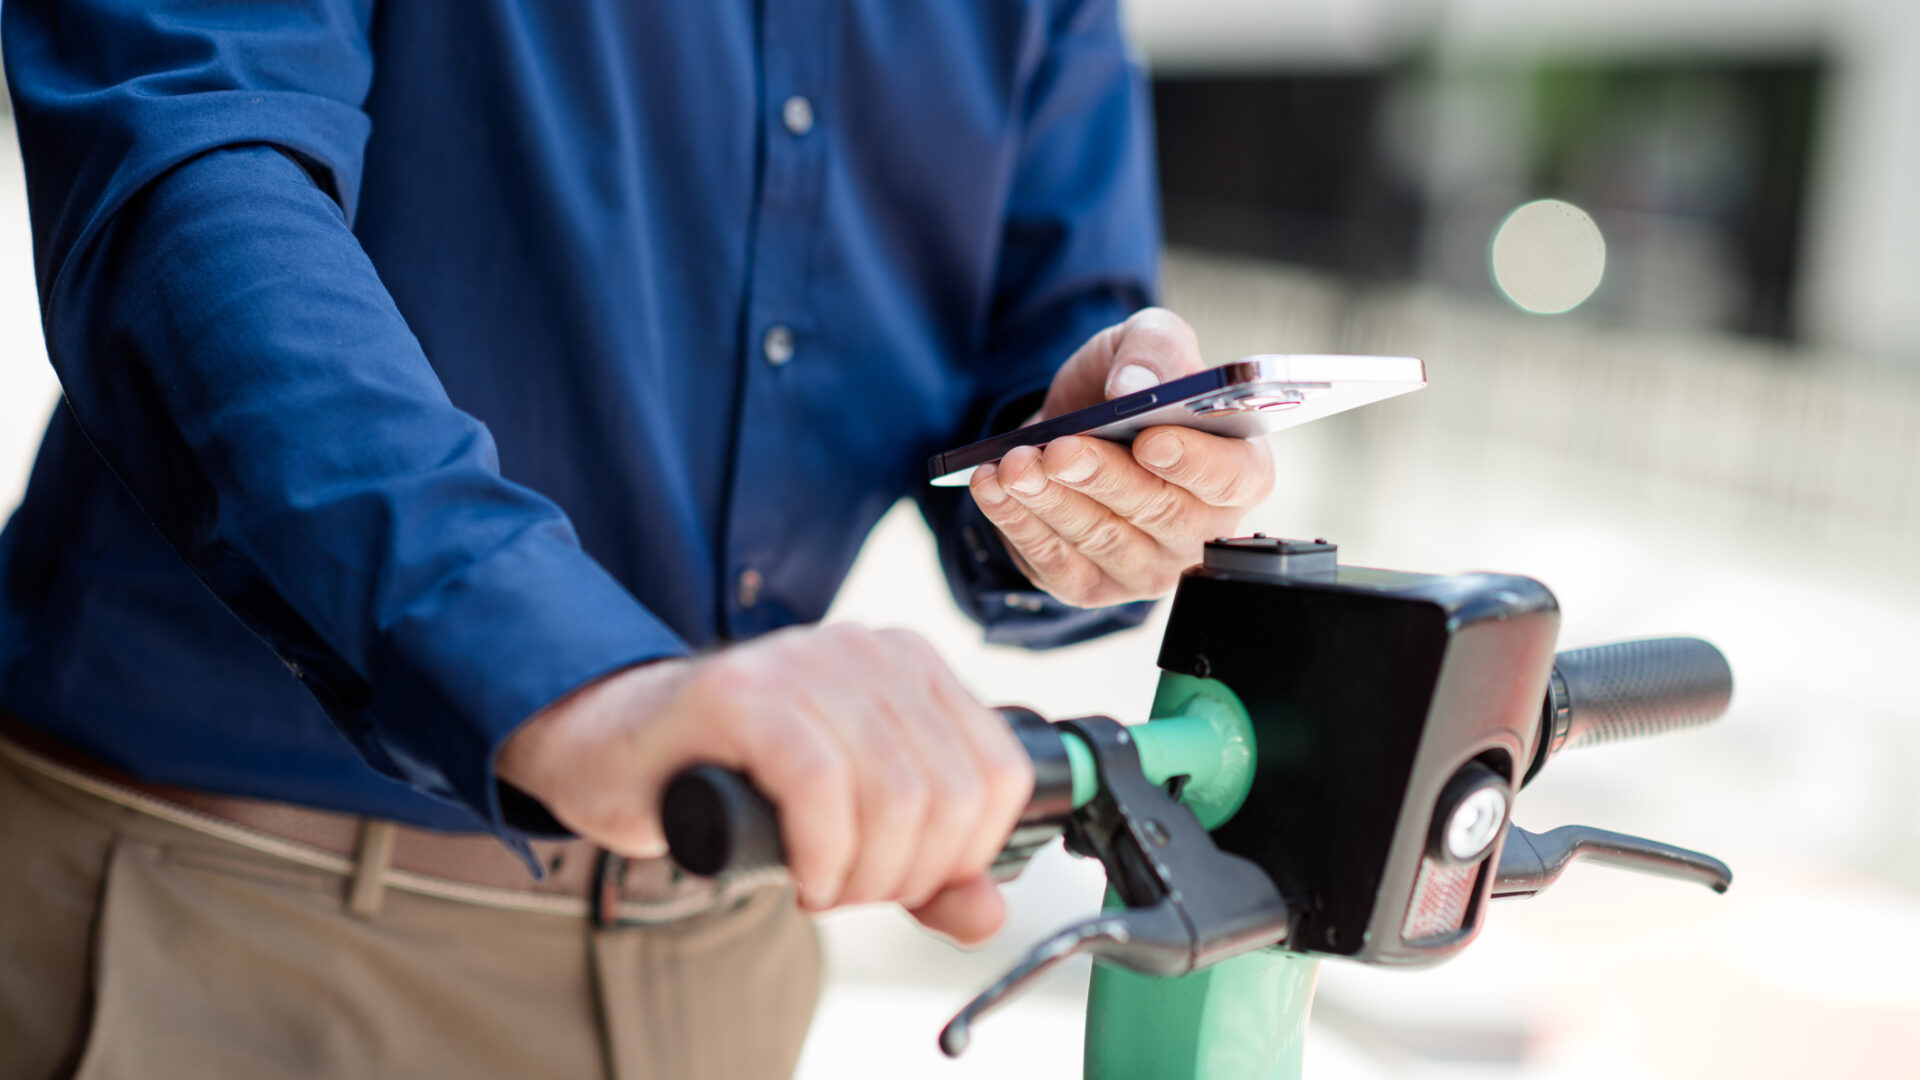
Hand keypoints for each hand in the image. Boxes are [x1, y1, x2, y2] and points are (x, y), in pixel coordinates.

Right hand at [496, 624, 1033, 943]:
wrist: (615, 755)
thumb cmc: (737, 786)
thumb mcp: (853, 832)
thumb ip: (929, 875)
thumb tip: (987, 913)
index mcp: (911, 666)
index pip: (1000, 773)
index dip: (966, 853)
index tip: (909, 879)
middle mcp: (866, 650)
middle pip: (951, 794)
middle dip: (908, 875)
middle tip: (853, 891)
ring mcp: (804, 662)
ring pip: (895, 794)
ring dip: (864, 875)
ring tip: (822, 884)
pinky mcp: (741, 693)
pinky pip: (820, 786)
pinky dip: (821, 854)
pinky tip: (800, 874)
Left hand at [969, 308, 1274, 606]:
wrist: (1071, 425)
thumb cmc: (1128, 389)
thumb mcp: (1146, 341)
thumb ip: (1155, 348)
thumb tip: (1132, 387)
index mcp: (1238, 468)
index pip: (1232, 479)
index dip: (1194, 463)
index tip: (1151, 440)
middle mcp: (1202, 529)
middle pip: (1159, 513)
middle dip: (1102, 478)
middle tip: (1059, 449)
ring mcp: (1149, 567)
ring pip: (1101, 539)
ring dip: (1050, 500)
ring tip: (1013, 463)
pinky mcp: (1093, 586)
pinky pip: (1056, 562)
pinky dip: (1018, 522)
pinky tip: (992, 486)